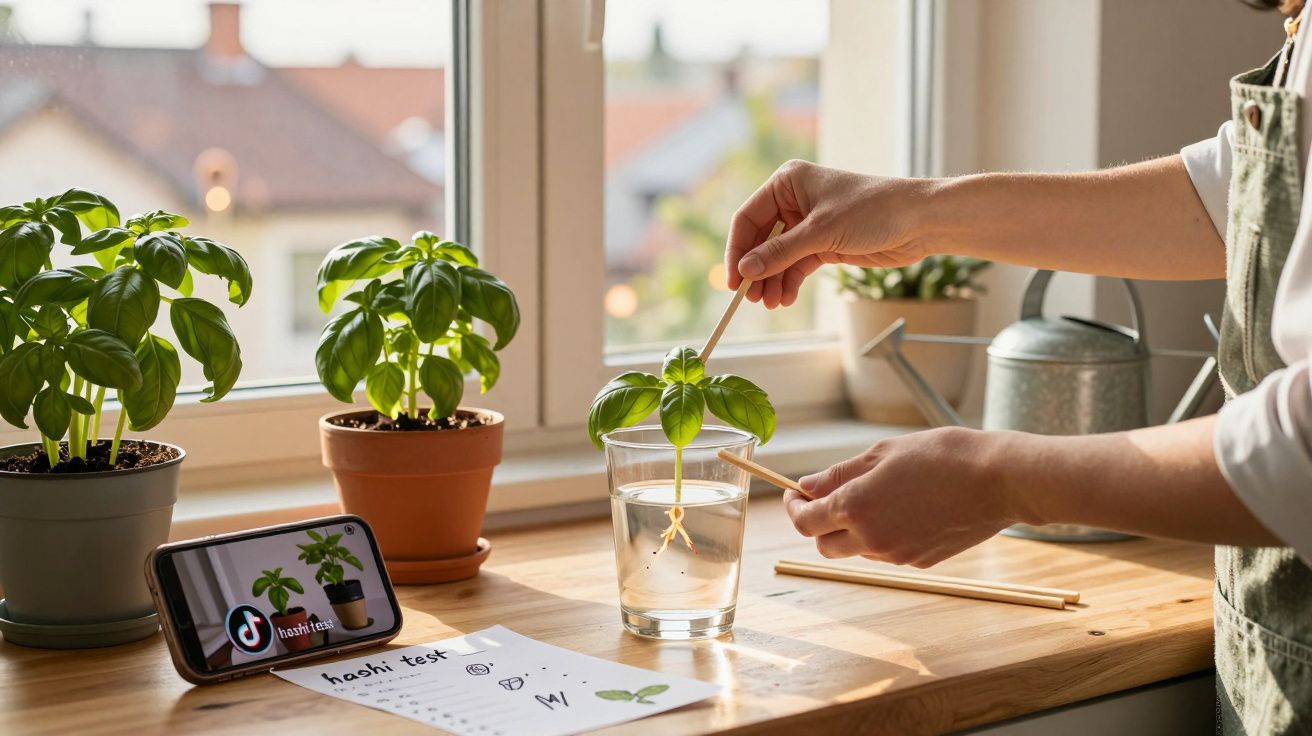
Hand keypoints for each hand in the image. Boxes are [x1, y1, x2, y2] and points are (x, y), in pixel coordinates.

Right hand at [726, 160, 933, 308]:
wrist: (920, 220)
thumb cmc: (873, 210)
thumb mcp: (821, 232)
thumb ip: (781, 252)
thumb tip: (745, 270)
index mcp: (787, 183)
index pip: (748, 218)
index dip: (737, 251)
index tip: (733, 281)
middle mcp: (794, 201)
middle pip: (761, 241)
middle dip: (756, 270)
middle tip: (752, 299)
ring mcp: (808, 224)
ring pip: (778, 257)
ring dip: (772, 281)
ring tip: (771, 303)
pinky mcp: (824, 244)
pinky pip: (796, 265)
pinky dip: (789, 282)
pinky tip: (786, 298)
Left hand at [784, 428, 1023, 567]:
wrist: (999, 481)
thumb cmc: (942, 456)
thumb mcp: (883, 453)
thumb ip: (839, 474)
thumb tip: (806, 486)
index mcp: (856, 507)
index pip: (805, 522)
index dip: (794, 508)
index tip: (795, 494)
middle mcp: (871, 538)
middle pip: (824, 545)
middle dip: (819, 524)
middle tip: (829, 499)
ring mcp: (896, 554)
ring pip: (856, 549)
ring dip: (853, 530)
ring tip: (878, 496)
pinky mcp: (920, 561)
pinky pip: (887, 551)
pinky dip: (883, 535)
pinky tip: (907, 509)